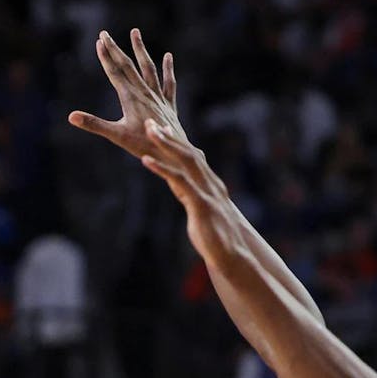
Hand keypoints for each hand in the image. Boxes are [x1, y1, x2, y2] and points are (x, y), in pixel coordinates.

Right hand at [68, 29, 184, 158]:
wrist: (172, 153)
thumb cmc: (143, 146)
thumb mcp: (116, 135)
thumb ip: (94, 124)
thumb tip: (71, 116)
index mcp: (130, 98)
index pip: (115, 72)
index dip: (106, 57)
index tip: (99, 41)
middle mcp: (144, 93)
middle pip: (128, 66)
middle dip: (115, 49)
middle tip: (105, 34)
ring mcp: (157, 97)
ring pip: (148, 68)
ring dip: (140, 50)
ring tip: (135, 32)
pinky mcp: (168, 105)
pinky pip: (168, 83)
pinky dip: (168, 69)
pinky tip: (168, 56)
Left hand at [138, 118, 257, 267]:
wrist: (231, 256)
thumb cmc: (214, 239)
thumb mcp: (198, 211)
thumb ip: (189, 196)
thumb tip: (180, 187)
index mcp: (209, 185)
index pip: (192, 158)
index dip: (176, 142)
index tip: (162, 128)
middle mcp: (210, 184)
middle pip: (188, 153)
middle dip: (168, 136)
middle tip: (150, 121)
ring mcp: (206, 192)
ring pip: (185, 160)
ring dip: (165, 143)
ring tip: (148, 130)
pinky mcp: (201, 204)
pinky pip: (179, 181)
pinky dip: (162, 169)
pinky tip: (146, 160)